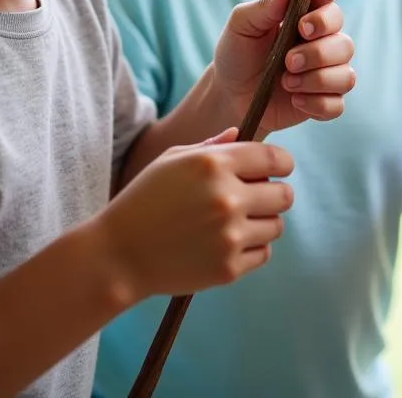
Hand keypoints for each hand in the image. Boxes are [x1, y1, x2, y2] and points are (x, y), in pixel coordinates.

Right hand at [96, 128, 293, 300]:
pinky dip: (252, 249)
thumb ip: (212, 146)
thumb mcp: (172, 161)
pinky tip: (227, 244)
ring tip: (236, 223)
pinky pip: (263, 253)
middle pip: (284, 195)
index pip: (276, 159)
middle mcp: (227, 198)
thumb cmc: (144, 200)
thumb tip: (241, 133)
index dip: (282, 164)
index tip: (277, 169)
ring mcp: (229, 236)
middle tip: (256, 198)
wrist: (117, 256)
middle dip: (274, 194)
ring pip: (276, 225)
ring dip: (263, 223)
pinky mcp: (227, 269)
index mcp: (215, 164)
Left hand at [213, 0, 355, 133]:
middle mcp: (322, 43)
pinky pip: (337, 104)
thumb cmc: (237, 53)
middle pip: (344, 43)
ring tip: (286, 81)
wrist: (228, 95)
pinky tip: (295, 100)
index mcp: (304, 18)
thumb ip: (266, 6)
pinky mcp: (322, 102)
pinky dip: (317, 102)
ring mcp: (325, 74)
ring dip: (316, 79)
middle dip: (318, 51)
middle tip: (288, 59)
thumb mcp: (242, 25)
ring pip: (345, 75)